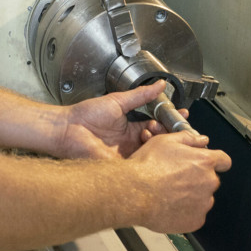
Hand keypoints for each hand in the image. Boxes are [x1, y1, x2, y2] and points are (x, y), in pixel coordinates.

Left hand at [55, 81, 190, 159]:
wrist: (69, 129)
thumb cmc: (87, 115)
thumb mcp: (119, 101)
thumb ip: (141, 95)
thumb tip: (159, 84)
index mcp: (131, 128)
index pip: (157, 126)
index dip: (169, 121)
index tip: (181, 114)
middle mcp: (131, 143)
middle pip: (159, 141)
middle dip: (169, 132)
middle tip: (172, 124)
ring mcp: (128, 155)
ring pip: (153, 153)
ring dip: (159, 141)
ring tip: (154, 129)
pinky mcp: (122, 166)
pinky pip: (141, 164)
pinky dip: (149, 156)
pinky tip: (152, 146)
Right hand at [128, 131, 231, 234]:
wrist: (134, 193)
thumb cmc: (147, 166)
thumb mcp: (165, 141)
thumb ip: (188, 138)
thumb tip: (201, 139)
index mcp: (204, 161)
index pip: (224, 161)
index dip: (217, 161)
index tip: (209, 164)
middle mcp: (209, 182)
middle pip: (211, 180)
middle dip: (199, 178)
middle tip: (177, 178)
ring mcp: (203, 204)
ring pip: (203, 198)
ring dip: (192, 196)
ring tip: (170, 194)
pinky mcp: (196, 221)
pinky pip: (195, 215)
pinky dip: (186, 212)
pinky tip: (170, 206)